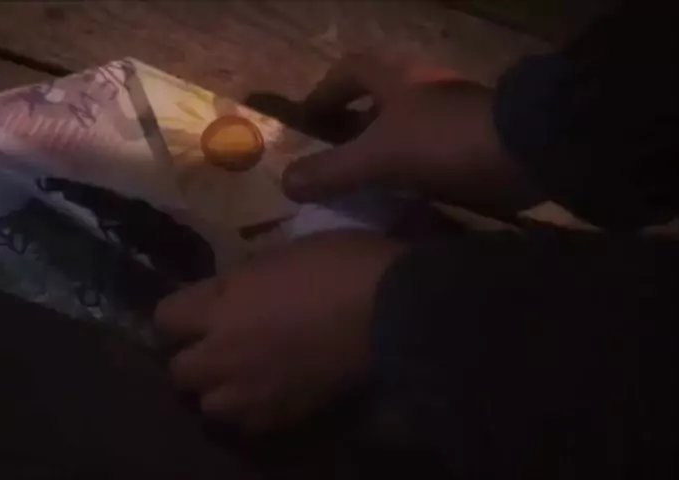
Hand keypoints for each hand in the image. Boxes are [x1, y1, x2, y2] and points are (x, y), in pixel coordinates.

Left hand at [155, 231, 401, 431]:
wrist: (390, 312)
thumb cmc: (338, 266)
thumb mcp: (281, 254)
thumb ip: (243, 280)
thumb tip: (229, 291)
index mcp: (220, 306)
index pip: (165, 318)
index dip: (179, 314)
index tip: (198, 309)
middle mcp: (224, 354)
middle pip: (179, 370)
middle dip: (192, 357)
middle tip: (217, 344)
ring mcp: (252, 391)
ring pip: (209, 405)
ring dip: (218, 390)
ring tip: (241, 376)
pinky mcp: (283, 415)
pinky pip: (249, 424)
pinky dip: (252, 411)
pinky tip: (271, 393)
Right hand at [283, 53, 535, 212]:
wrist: (527, 153)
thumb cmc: (443, 142)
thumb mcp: (378, 158)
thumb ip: (331, 171)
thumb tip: (286, 183)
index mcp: (396, 79)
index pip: (349, 71)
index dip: (324, 93)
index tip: (307, 121)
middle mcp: (423, 89)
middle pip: (377, 99)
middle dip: (351, 126)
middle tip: (332, 158)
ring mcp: (451, 115)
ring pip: (404, 128)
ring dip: (381, 151)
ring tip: (361, 185)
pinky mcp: (473, 141)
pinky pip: (428, 152)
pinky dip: (409, 170)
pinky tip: (401, 198)